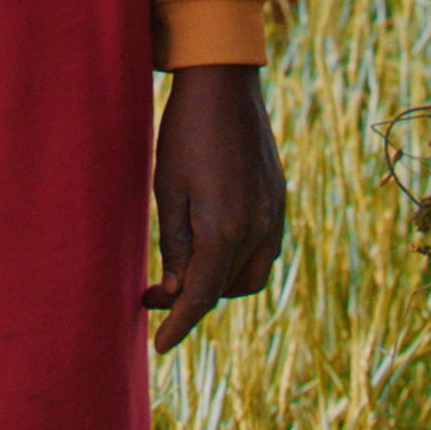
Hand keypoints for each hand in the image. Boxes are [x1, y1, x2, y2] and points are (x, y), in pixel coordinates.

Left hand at [145, 65, 284, 352]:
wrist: (224, 84)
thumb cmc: (185, 133)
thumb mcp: (167, 190)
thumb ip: (175, 245)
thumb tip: (178, 289)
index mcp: (226, 230)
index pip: (201, 297)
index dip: (178, 325)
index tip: (159, 345)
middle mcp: (258, 229)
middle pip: (226, 291)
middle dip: (192, 300)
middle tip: (152, 291)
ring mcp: (274, 214)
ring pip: (250, 275)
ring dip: (218, 283)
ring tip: (182, 270)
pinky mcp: (278, 199)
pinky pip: (263, 250)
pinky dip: (236, 260)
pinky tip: (210, 243)